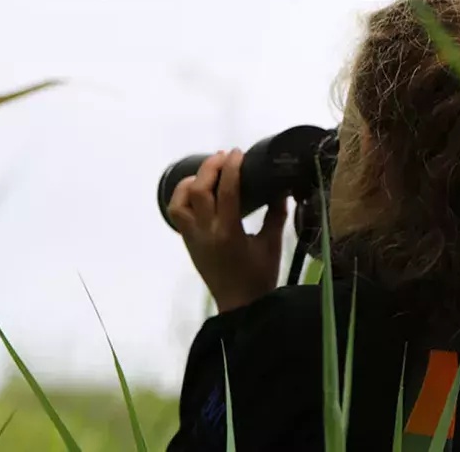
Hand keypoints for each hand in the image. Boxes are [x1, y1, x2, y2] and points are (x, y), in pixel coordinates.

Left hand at [167, 148, 287, 312]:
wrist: (240, 306)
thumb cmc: (259, 277)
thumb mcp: (271, 245)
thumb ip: (276, 215)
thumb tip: (281, 190)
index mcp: (229, 233)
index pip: (226, 191)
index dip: (231, 168)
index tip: (238, 153)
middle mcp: (206, 233)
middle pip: (198, 190)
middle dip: (210, 167)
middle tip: (224, 156)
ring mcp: (193, 238)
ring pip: (179, 201)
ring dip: (191, 181)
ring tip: (207, 173)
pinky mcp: (188, 243)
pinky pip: (178, 214)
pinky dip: (182, 197)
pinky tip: (197, 191)